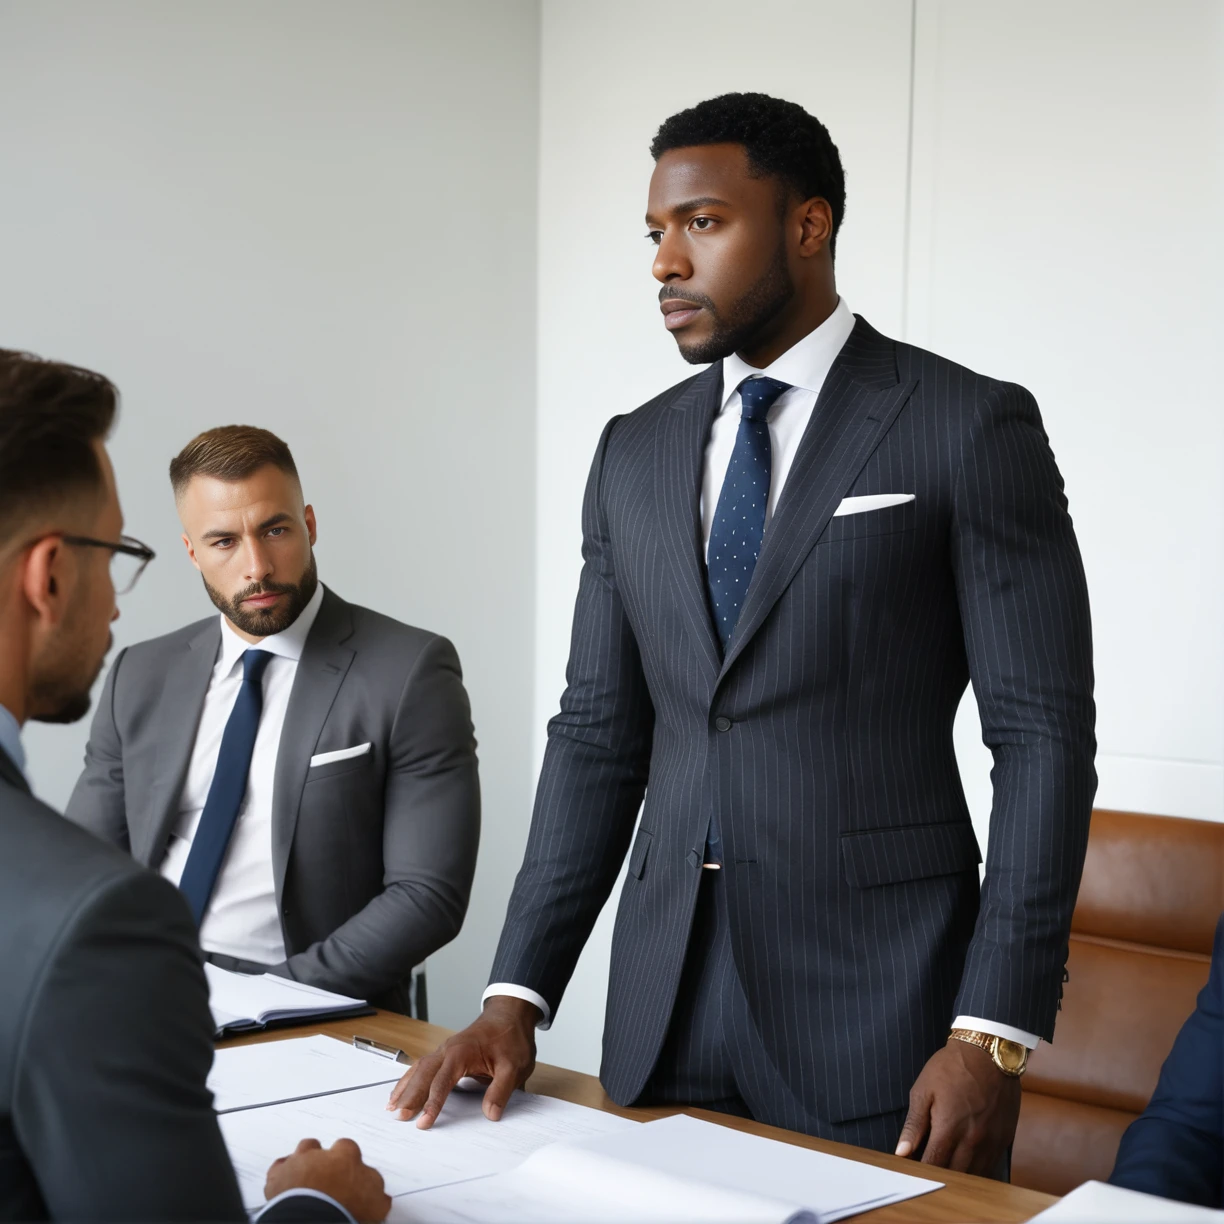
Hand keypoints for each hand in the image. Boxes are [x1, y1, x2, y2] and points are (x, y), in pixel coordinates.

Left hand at [264, 1137, 390, 1221]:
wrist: (314, 1219)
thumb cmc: (344, 1209)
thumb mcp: (375, 1203)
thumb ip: (376, 1191)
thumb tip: (380, 1196)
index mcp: (346, 1155)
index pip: (350, 1150)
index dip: (349, 1164)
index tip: (349, 1177)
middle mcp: (321, 1154)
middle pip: (323, 1148)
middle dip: (324, 1159)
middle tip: (327, 1178)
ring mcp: (298, 1163)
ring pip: (302, 1151)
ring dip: (304, 1161)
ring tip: (307, 1177)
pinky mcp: (278, 1177)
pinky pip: (278, 1167)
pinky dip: (281, 1174)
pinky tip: (285, 1182)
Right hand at [386, 995, 539, 1128]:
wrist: (510, 1015)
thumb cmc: (511, 1038)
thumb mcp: (514, 1066)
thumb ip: (501, 1090)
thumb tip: (490, 1113)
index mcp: (462, 1052)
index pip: (442, 1081)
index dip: (432, 1103)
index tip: (423, 1122)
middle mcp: (448, 1049)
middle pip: (423, 1073)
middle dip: (410, 1096)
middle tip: (399, 1118)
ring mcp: (445, 1050)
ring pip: (419, 1068)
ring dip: (406, 1087)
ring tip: (391, 1107)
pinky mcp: (447, 1053)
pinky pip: (423, 1066)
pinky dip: (411, 1079)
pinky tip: (403, 1090)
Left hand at [894, 1040, 1021, 1174]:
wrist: (988, 1052)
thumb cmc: (952, 1068)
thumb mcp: (924, 1090)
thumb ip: (914, 1125)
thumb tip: (902, 1152)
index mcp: (949, 1129)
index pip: (932, 1165)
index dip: (920, 1173)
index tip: (911, 1172)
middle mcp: (972, 1141)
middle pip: (954, 1175)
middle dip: (938, 1177)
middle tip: (925, 1173)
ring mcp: (991, 1143)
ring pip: (974, 1177)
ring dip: (958, 1177)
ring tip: (944, 1169)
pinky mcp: (1004, 1140)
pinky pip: (991, 1167)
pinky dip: (977, 1170)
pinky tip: (965, 1164)